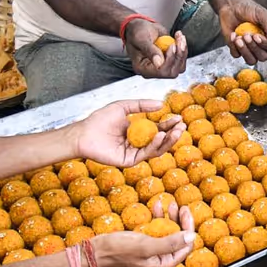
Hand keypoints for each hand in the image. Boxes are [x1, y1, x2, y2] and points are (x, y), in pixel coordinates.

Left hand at [71, 100, 186, 166]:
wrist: (84, 133)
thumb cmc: (100, 120)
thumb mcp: (123, 107)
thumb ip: (141, 105)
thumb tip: (161, 105)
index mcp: (138, 131)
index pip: (158, 128)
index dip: (169, 124)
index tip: (179, 118)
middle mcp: (138, 143)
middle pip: (161, 140)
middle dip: (173, 133)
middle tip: (181, 125)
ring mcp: (135, 152)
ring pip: (157, 149)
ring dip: (168, 140)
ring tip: (175, 131)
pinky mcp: (130, 160)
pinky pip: (146, 154)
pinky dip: (155, 145)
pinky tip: (159, 135)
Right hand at [93, 200, 196, 266]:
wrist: (94, 252)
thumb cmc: (117, 251)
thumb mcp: (146, 246)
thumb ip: (170, 243)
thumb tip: (191, 236)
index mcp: (164, 265)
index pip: (185, 245)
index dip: (188, 227)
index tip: (185, 211)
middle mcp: (160, 261)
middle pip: (179, 238)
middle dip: (180, 221)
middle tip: (178, 206)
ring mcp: (152, 253)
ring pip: (168, 233)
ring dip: (170, 218)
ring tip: (169, 204)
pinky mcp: (144, 246)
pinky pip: (156, 231)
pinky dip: (158, 219)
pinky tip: (156, 207)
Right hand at [125, 19, 187, 78]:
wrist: (140, 26)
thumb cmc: (136, 32)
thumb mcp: (141, 39)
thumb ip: (150, 51)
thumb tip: (159, 63)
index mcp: (142, 68)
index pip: (161, 72)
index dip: (169, 60)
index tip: (171, 45)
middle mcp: (153, 70)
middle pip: (173, 72)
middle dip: (178, 55)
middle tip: (178, 40)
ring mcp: (162, 65)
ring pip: (180, 67)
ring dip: (183, 51)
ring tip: (179, 37)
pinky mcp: (170, 60)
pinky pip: (181, 59)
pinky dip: (183, 48)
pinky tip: (178, 38)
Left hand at [218, 0, 266, 64]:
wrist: (232, 6)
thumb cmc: (248, 9)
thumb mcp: (261, 14)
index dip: (265, 45)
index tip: (257, 36)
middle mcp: (260, 45)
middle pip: (262, 57)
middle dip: (253, 47)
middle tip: (247, 35)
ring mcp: (249, 49)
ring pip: (251, 60)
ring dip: (244, 50)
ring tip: (239, 38)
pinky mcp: (237, 49)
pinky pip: (237, 55)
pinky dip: (234, 46)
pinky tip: (233, 35)